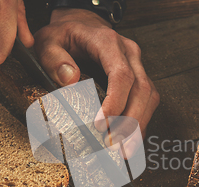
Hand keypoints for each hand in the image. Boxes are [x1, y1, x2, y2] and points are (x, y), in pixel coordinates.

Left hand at [34, 8, 159, 157]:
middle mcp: (129, 53)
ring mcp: (137, 65)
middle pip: (142, 89)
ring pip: (149, 97)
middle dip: (131, 121)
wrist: (80, 24)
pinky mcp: (139, 77)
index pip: (121, 74)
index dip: (115, 102)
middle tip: (115, 146)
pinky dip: (140, 123)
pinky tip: (131, 141)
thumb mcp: (49, 40)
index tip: (100, 124)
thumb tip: (70, 80)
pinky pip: (147, 101)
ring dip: (139, 126)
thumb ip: (54, 58)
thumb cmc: (65, 34)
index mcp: (108, 42)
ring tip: (125, 151)